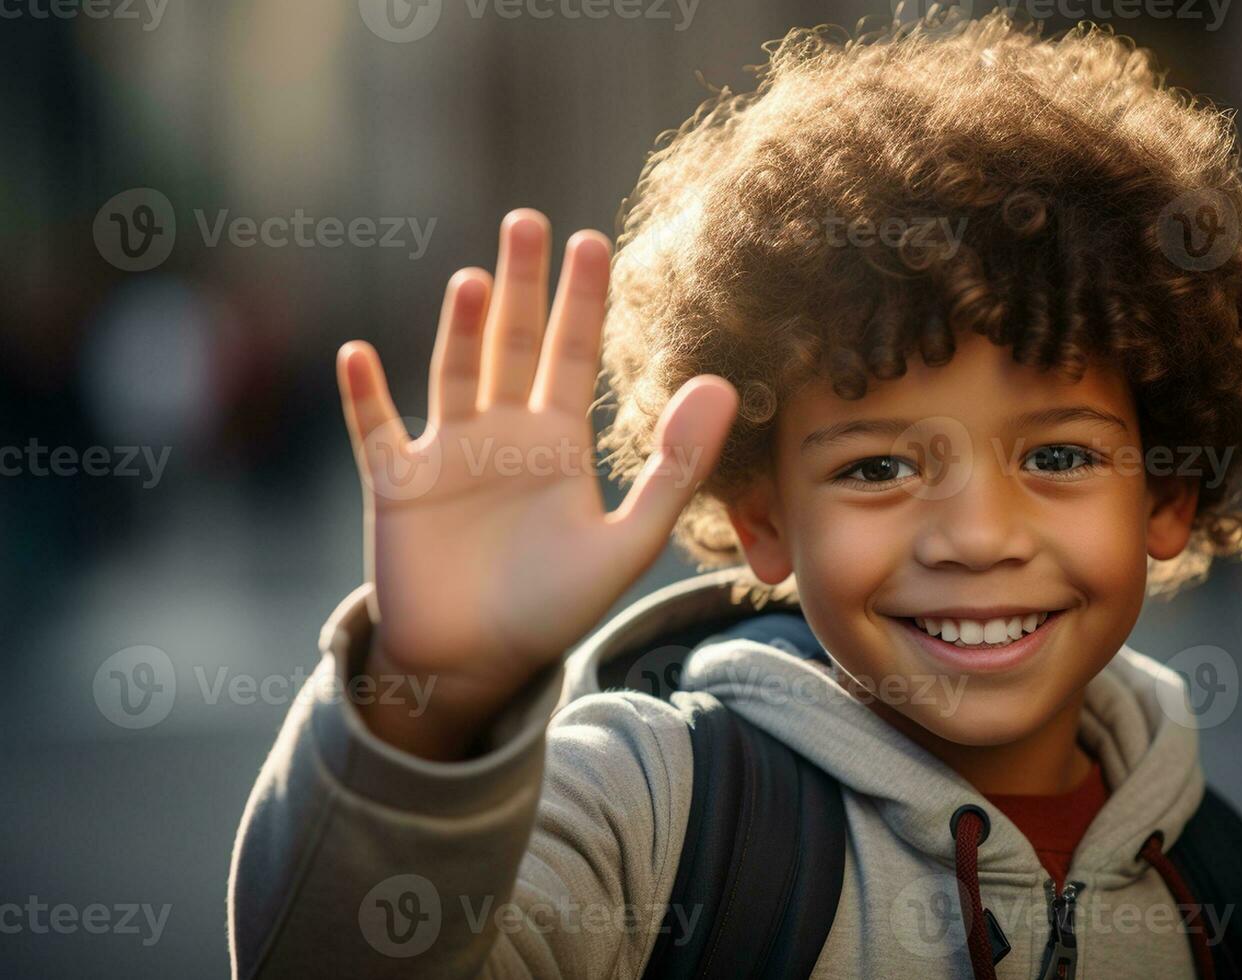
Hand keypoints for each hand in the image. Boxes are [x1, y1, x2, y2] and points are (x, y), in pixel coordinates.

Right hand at [336, 209, 737, 754]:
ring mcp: (445, 454)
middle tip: (529, 222)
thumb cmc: (552, 606)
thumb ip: (674, 468)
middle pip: (512, 344)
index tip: (593, 241)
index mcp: (555, 442)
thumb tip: (722, 385)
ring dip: (461, 330)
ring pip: (452, 372)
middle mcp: (501, 433)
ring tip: (477, 281)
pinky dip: (365, 397)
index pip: (572, 355)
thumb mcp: (627, 540)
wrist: (477, 665)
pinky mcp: (397, 485)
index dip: (582, 302)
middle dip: (523, 285)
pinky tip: (359, 356)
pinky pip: (376, 432)